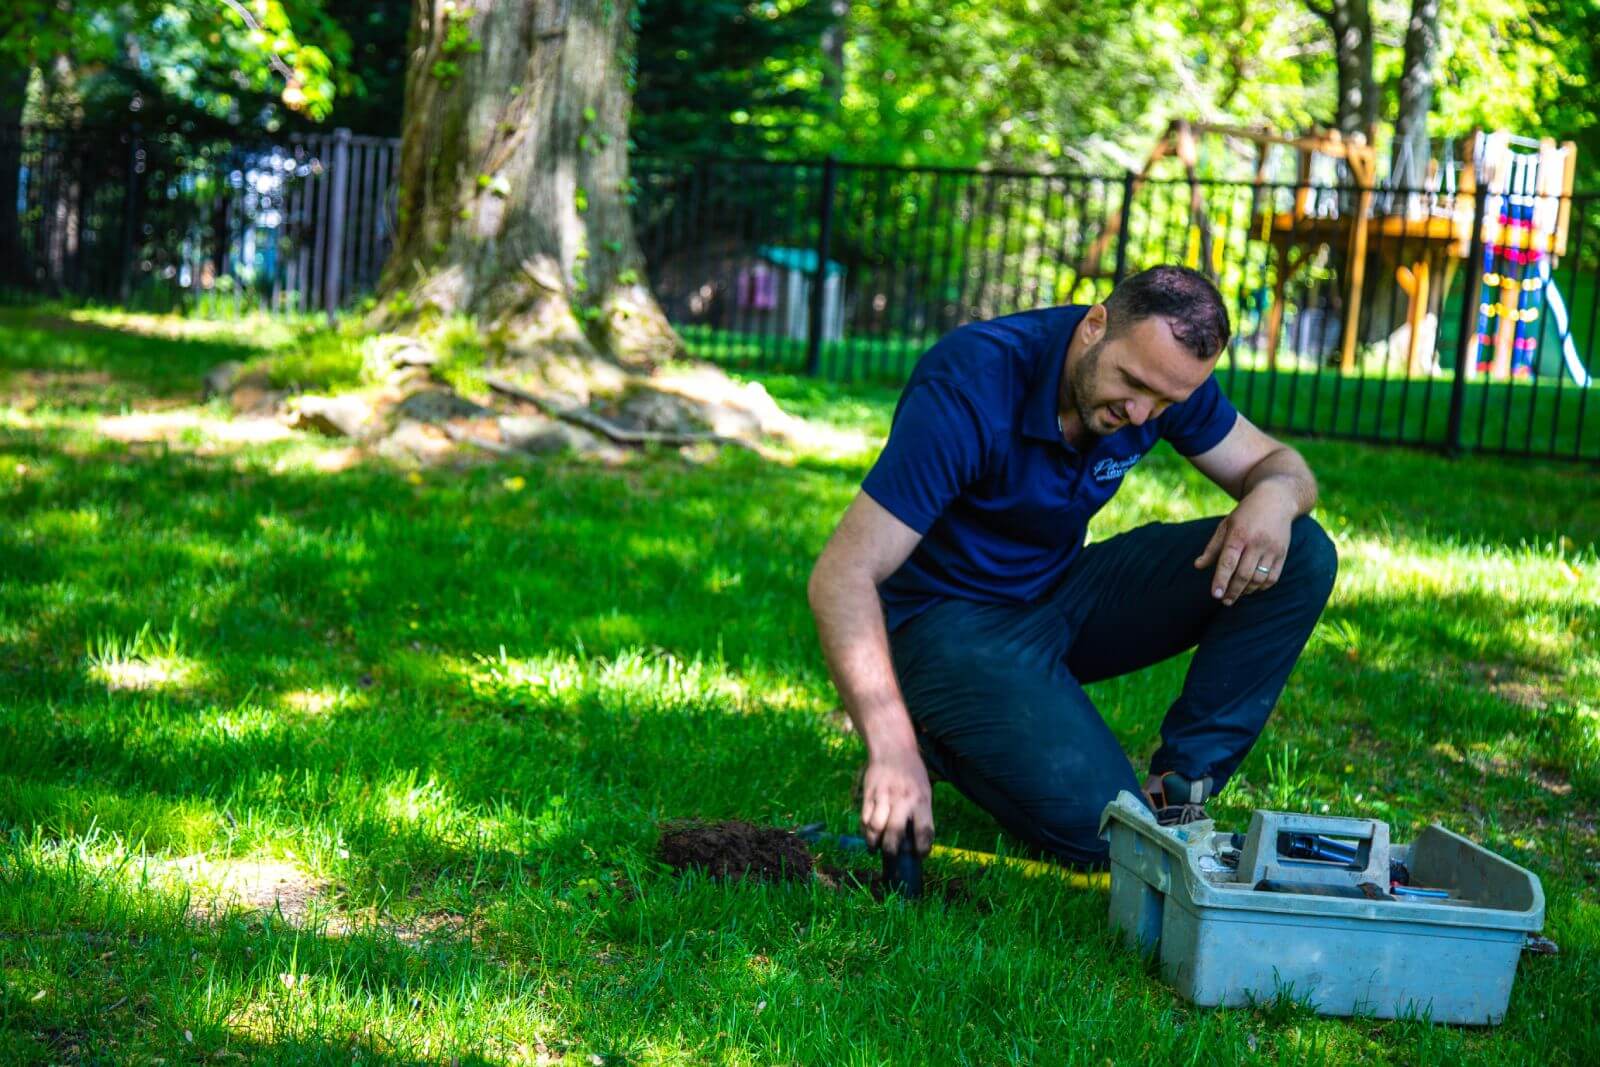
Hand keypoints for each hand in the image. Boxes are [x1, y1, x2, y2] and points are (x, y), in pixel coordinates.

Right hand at [859, 746, 933, 856]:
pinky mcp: (869, 795)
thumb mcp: (925, 791)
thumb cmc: (913, 774)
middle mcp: (902, 800)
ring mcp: (883, 797)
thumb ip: (921, 815)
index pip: (923, 831)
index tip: (919, 856)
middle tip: (892, 860)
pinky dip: (865, 831)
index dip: (922, 849)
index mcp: (921, 800)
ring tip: (875, 849)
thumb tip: (916, 843)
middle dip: (892, 852)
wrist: (892, 750)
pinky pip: (864, 818)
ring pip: (875, 828)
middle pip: (895, 832)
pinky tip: (869, 836)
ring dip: (874, 843)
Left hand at [1193, 484, 1296, 605]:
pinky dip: (1261, 587)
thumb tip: (1198, 566)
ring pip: (1258, 578)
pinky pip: (1272, 578)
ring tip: (1236, 595)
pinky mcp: (1283, 553)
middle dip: (1233, 591)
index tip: (1215, 595)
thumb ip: (1212, 547)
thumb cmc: (1245, 514)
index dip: (1221, 580)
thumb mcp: (1225, 525)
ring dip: (1246, 591)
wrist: (1276, 500)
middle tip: (1224, 601)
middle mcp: (1256, 542)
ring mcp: (1272, 549)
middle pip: (1244, 574)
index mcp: (1239, 534)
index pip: (1228, 562)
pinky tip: (1252, 589)